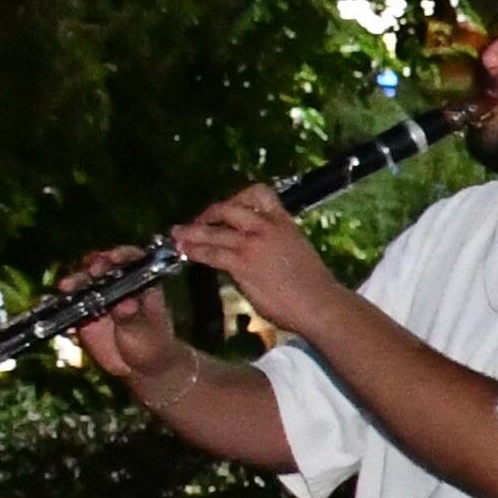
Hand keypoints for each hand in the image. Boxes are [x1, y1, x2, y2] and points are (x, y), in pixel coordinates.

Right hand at [61, 250, 189, 391]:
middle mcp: (116, 285)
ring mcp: (96, 298)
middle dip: (94, 265)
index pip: (133, 260)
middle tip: (91, 271)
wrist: (140, 368)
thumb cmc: (153, 344)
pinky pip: (66, 307)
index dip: (123, 255)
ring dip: (73, 282)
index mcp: (140, 282)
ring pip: (82, 283)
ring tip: (66, 287)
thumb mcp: (148, 330)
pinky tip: (47, 303)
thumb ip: (134, 317)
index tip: (114, 257)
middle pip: (102, 267)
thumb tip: (125, 304)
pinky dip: (56, 303)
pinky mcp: (80, 314)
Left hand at [171, 185, 341, 341]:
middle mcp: (268, 227)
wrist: (320, 304)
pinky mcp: (242, 264)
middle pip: (230, 207)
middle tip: (199, 222)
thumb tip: (250, 250)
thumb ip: (273, 244)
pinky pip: (211, 253)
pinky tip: (186, 253)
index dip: (239, 197)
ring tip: (177, 235)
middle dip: (209, 213)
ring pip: (214, 230)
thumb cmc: (314, 285)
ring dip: (191, 232)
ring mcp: (253, 245)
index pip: (260, 194)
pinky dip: (195, 251)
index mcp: (285, 223)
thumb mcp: (297, 251)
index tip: (230, 207)